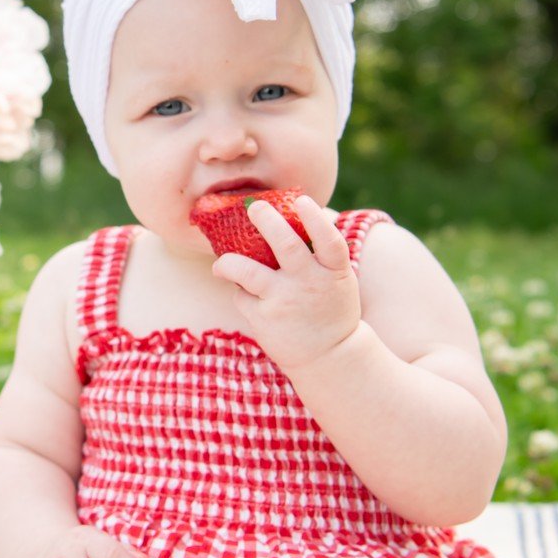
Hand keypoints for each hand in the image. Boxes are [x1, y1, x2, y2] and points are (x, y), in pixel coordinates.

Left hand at [211, 194, 362, 377]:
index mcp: (333, 272)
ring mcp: (284, 301)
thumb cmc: (329, 307)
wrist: (329, 356)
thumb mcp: (337, 280)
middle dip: (266, 221)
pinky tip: (245, 296)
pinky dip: (240, 292)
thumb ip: (318, 255)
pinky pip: (241, 296)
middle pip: (285, 245)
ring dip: (228, 262)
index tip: (301, 200)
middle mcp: (309, 283)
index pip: (329, 240)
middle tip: (254, 206)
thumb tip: (287, 216)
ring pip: (246, 271)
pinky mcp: (263, 318)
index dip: (315, 218)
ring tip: (221, 262)